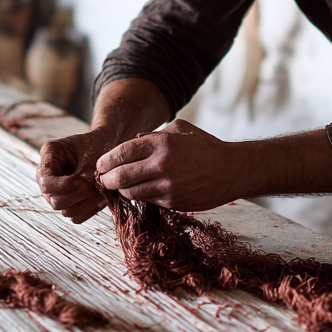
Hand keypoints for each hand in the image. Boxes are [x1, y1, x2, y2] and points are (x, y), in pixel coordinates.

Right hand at [36, 129, 117, 222]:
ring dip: (86, 203)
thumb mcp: (91, 154)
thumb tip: (83, 192)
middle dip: (78, 196)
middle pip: (55, 200)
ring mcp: (56, 192)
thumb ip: (85, 173)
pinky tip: (101, 198)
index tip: (83, 181)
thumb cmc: (99, 144)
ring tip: (101, 191)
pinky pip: (77, 217)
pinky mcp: (69, 203)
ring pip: (66, 211)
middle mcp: (48, 176)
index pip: (47, 181)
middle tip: (95, 186)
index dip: (64, 186)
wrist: (108, 145)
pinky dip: (90, 210)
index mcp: (48, 155)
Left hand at [95, 119, 240, 211]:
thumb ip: (154, 134)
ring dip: (121, 190)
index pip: (123, 152)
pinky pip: (148, 200)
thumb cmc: (205, 146)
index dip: (107, 159)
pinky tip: (139, 191)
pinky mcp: (173, 202)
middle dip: (107, 179)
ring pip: (131, 192)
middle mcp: (162, 164)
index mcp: (162, 143)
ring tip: (118, 186)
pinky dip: (140, 196)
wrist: (231, 170)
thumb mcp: (180, 129)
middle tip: (102, 179)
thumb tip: (132, 142)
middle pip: (121, 175)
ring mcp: (167, 186)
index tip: (100, 164)